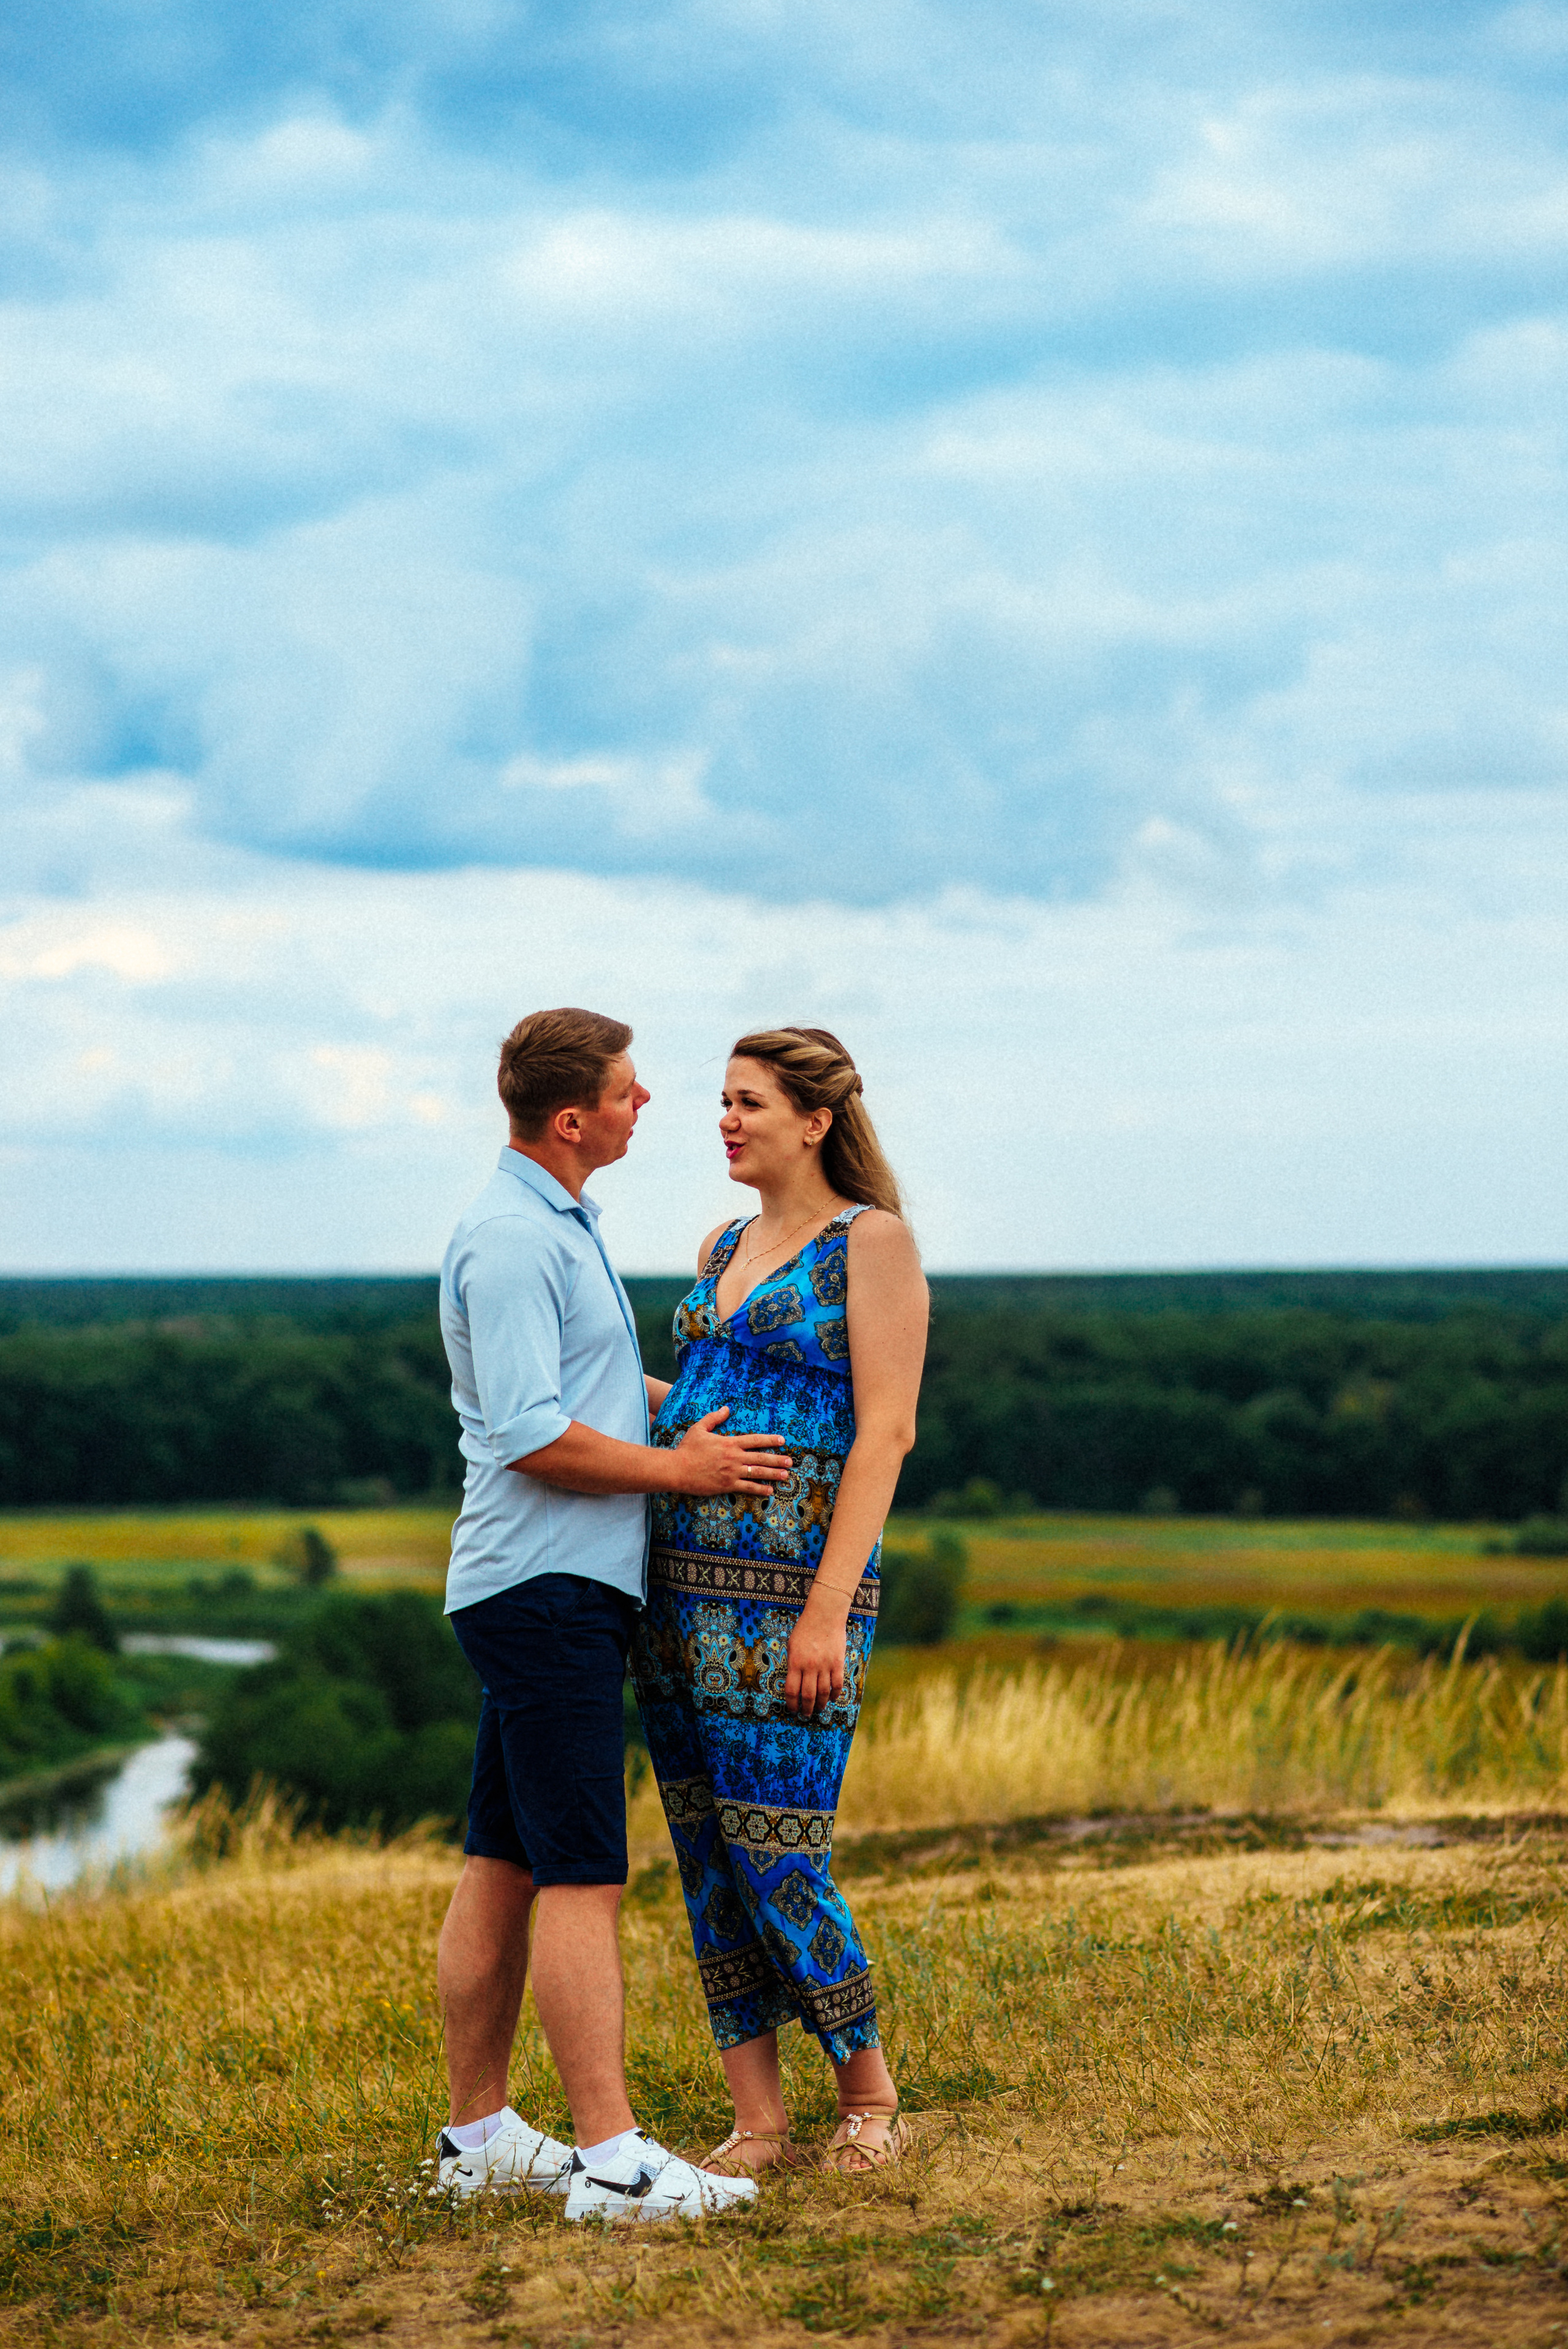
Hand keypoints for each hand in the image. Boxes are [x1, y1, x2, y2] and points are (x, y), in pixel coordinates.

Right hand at [671, 1407, 792, 1496]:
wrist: (677, 1469)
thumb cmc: (687, 1449)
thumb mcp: (699, 1428)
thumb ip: (714, 1418)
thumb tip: (726, 1408)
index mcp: (729, 1443)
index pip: (754, 1440)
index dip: (770, 1440)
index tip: (782, 1440)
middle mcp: (734, 1457)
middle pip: (760, 1457)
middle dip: (777, 1459)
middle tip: (790, 1461)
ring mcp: (731, 1472)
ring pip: (757, 1473)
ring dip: (773, 1474)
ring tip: (785, 1476)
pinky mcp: (727, 1485)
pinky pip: (747, 1488)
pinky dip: (759, 1490)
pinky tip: (770, 1491)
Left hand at [785, 1588, 849, 1717]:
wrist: (824, 1616)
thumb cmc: (805, 1629)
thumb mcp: (791, 1645)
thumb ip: (792, 1664)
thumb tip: (793, 1681)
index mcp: (795, 1663)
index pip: (791, 1690)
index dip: (791, 1704)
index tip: (792, 1710)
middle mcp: (809, 1667)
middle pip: (808, 1695)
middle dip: (806, 1709)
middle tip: (806, 1714)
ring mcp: (824, 1666)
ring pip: (823, 1692)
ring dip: (820, 1704)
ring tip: (818, 1709)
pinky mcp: (837, 1663)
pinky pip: (837, 1684)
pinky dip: (835, 1694)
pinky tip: (832, 1698)